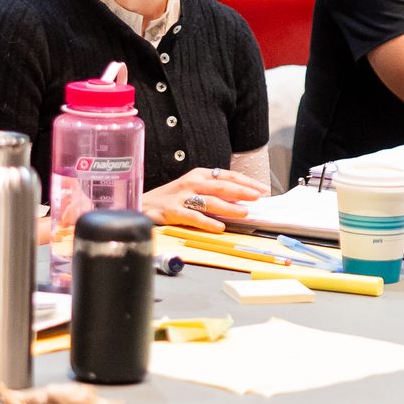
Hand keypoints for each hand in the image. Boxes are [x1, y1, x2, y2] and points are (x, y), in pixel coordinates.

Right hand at [142, 167, 268, 232]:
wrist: (141, 205)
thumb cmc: (170, 198)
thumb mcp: (193, 189)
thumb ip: (214, 192)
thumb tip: (241, 199)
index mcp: (198, 175)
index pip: (227, 175)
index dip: (246, 182)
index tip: (262, 189)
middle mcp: (191, 183)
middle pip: (221, 186)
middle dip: (242, 191)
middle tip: (257, 198)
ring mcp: (181, 197)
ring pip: (209, 201)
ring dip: (229, 207)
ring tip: (244, 213)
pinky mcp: (172, 212)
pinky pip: (193, 217)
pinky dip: (207, 223)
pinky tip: (219, 228)